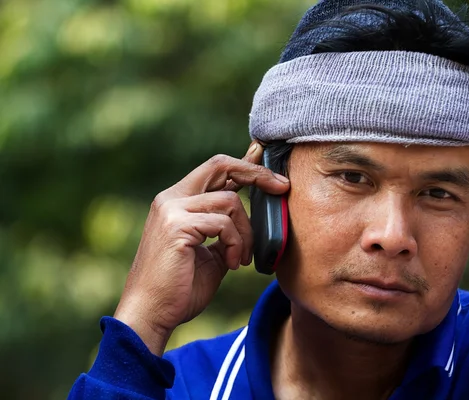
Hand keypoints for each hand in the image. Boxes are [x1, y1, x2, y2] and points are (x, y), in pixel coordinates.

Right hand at [113, 142, 289, 355]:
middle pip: (220, 165)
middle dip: (256, 173)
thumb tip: (252, 217)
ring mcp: (171, 210)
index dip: (244, 164)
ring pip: (229, 201)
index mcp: (176, 202)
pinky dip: (236, 243)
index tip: (270, 167)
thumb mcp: (211, 255)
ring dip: (246, 232)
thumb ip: (227, 232)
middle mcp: (170, 198)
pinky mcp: (177, 226)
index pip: (214, 170)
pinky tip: (232, 264)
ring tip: (241, 258)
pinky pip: (223, 223)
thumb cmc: (180, 289)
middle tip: (282, 187)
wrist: (151, 315)